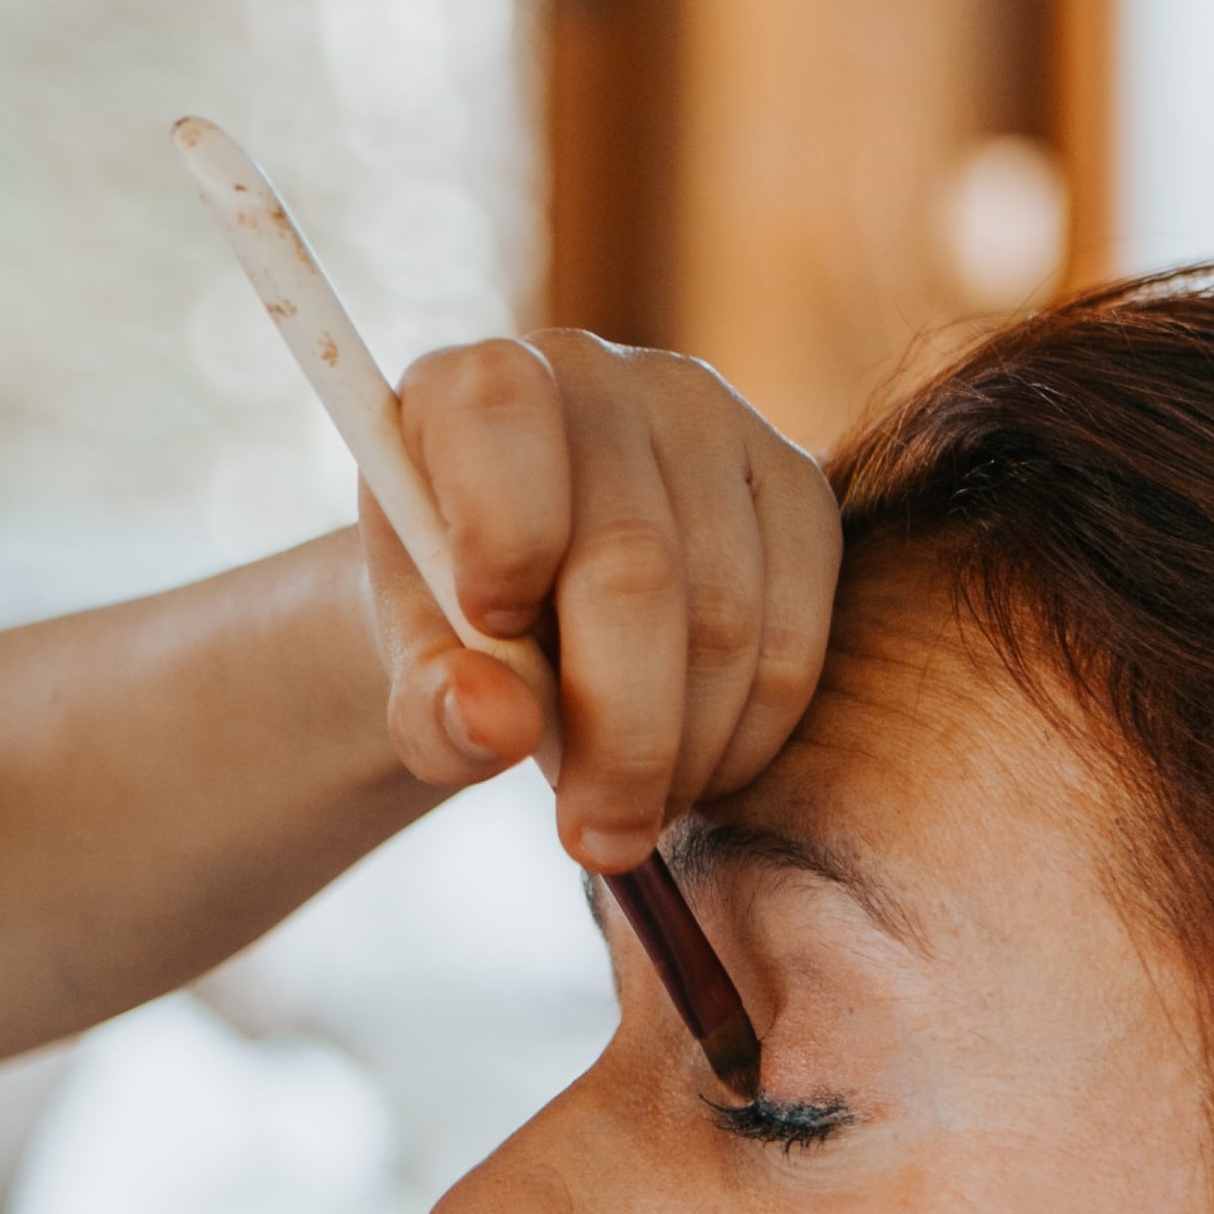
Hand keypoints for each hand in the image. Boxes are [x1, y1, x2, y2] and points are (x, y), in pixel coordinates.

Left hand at [368, 333, 838, 873]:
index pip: (501, 414)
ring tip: (634, 810)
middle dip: (618, 735)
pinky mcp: (794, 481)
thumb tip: (494, 723)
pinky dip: (750, 732)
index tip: (491, 636)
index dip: (504, 536)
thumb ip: (429, 699)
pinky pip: (800, 630)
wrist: (523, 589)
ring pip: (727, 615)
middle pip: (635, 565)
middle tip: (596, 839)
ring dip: (685, 751)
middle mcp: (600, 374)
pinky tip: (697, 768)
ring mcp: (712, 418)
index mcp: (472, 385)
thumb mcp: (413, 666)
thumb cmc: (456, 623)